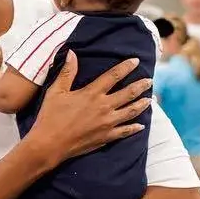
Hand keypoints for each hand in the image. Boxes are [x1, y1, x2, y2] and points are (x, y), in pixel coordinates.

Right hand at [26, 52, 150, 164]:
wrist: (49, 144)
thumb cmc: (50, 116)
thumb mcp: (55, 91)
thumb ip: (67, 72)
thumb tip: (72, 54)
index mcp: (92, 93)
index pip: (113, 76)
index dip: (126, 67)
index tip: (135, 61)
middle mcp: (104, 107)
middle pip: (128, 93)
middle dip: (141, 86)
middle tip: (149, 81)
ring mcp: (107, 123)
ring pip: (131, 111)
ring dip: (142, 105)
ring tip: (150, 100)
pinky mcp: (106, 137)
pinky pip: (125, 131)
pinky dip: (134, 128)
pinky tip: (140, 126)